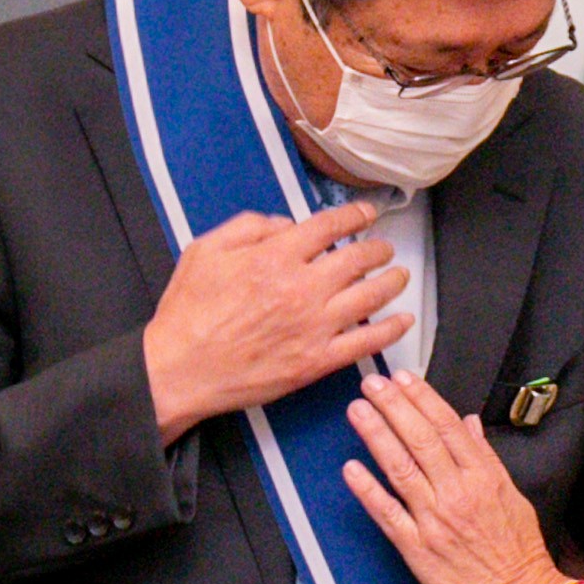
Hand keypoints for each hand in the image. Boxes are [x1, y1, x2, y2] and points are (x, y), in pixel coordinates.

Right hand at [145, 205, 409, 437]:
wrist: (180, 369)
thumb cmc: (188, 313)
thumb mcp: (205, 250)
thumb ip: (249, 227)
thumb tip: (286, 225)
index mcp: (275, 257)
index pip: (330, 227)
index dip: (355, 216)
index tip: (366, 214)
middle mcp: (301, 289)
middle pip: (358, 259)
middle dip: (378, 249)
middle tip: (384, 248)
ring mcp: (313, 327)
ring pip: (370, 297)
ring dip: (392, 282)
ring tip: (400, 275)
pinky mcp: (316, 361)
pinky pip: (366, 342)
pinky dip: (390, 329)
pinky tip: (403, 320)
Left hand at [344, 364, 559, 583]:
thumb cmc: (519, 551)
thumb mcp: (513, 495)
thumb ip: (486, 458)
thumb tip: (469, 425)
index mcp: (483, 477)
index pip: (448, 427)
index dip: (422, 399)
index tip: (404, 380)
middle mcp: (457, 494)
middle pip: (421, 439)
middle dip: (394, 407)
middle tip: (372, 384)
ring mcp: (435, 520)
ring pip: (401, 468)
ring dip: (377, 436)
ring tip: (358, 411)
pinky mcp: (418, 549)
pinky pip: (388, 514)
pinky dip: (368, 490)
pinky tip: (351, 469)